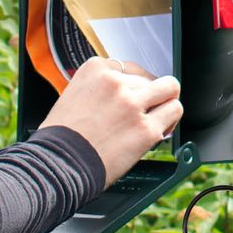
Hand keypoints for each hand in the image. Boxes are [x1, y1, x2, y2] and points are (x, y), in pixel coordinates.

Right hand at [38, 55, 181, 186]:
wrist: (59, 164)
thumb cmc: (60, 137)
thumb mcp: (73, 96)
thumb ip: (97, 89)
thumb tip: (118, 94)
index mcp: (95, 70)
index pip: (129, 68)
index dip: (133, 85)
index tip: (132, 96)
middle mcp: (115, 82)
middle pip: (149, 79)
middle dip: (149, 95)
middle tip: (144, 110)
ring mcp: (132, 104)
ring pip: (170, 89)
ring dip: (165, 102)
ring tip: (158, 115)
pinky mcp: (146, 128)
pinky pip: (173, 112)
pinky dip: (170, 121)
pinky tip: (159, 130)